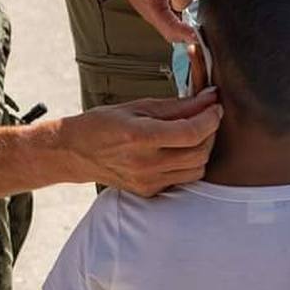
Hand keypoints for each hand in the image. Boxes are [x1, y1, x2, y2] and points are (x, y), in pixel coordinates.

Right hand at [60, 89, 221, 195]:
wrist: (75, 152)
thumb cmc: (103, 123)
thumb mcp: (137, 106)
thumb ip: (176, 105)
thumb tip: (208, 98)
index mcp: (139, 136)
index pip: (190, 132)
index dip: (210, 118)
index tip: (215, 106)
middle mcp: (144, 163)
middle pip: (199, 152)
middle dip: (210, 132)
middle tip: (207, 117)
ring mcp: (147, 181)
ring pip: (196, 169)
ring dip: (203, 149)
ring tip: (194, 133)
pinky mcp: (149, 191)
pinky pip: (183, 178)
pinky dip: (189, 163)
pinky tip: (179, 149)